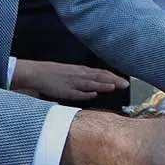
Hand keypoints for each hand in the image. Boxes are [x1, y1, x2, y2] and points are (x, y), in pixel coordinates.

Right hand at [9, 59, 127, 101]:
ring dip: (102, 85)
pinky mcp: (64, 91)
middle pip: (99, 77)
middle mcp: (79, 75)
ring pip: (90, 83)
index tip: (125, 81)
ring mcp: (72, 83)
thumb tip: (97, 86)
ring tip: (114, 87)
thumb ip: (85, 78)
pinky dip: (85, 93)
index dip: (113, 77)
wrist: (38, 73)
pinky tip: (94, 94)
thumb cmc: (55, 74)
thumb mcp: (73, 73)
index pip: (101, 73)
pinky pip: (76, 92)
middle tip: (126, 85)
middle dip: (113, 81)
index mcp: (82, 70)